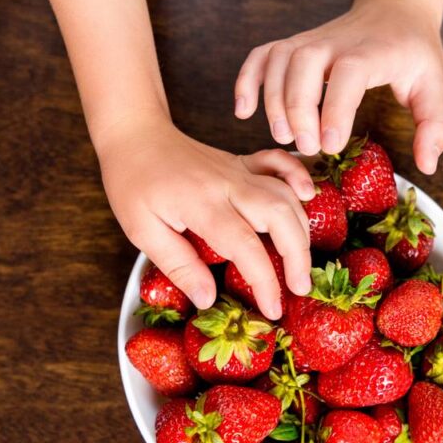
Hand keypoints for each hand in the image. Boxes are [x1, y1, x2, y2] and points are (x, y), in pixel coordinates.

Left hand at [98, 117, 315, 319]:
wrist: (135, 134)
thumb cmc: (133, 181)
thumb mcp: (142, 230)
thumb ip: (178, 265)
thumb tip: (208, 299)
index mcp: (202, 204)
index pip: (245, 246)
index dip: (265, 281)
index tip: (272, 309)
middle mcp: (229, 185)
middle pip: (280, 216)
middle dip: (298, 256)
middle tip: (300, 289)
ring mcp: (239, 170)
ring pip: (286, 194)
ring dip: (302, 228)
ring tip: (302, 263)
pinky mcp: (242, 162)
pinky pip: (279, 163)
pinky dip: (299, 177)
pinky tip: (309, 196)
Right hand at [234, 0, 442, 173]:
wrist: (395, 11)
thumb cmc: (413, 54)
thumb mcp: (434, 88)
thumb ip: (434, 127)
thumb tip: (427, 164)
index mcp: (371, 52)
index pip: (347, 74)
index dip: (335, 109)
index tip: (329, 145)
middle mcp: (334, 42)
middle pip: (303, 65)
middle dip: (298, 109)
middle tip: (307, 148)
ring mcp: (309, 41)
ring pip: (278, 61)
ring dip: (272, 101)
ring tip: (282, 136)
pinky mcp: (292, 45)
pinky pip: (260, 56)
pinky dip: (246, 80)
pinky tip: (243, 110)